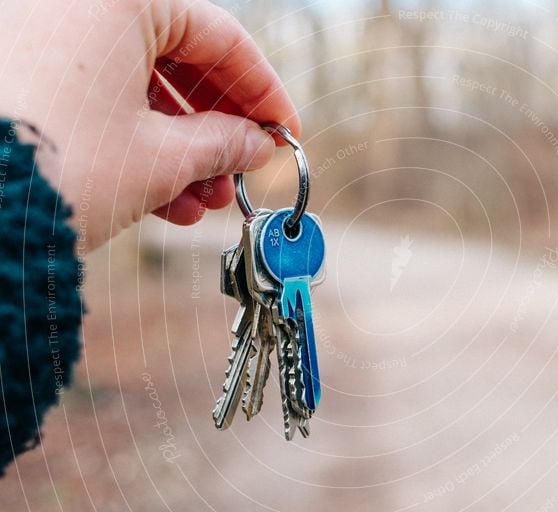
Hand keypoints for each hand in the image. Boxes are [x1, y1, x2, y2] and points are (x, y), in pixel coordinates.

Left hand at [0, 0, 299, 250]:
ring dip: (180, 149)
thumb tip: (256, 144)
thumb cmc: (62, 169)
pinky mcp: (21, 75)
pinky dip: (135, 145)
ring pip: (137, 86)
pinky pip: (96, 99)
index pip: (220, 36)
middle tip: (241, 173)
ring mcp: (40, 37)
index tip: (285, 131)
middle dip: (216, 131)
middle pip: (177, 62)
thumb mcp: (164, 159)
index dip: (264, 92)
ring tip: (203, 201)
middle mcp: (73, 5)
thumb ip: (224, 143)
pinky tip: (163, 198)